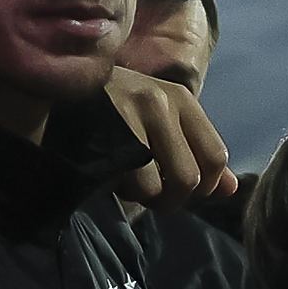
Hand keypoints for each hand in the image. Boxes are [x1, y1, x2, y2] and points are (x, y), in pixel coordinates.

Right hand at [108, 66, 237, 208]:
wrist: (55, 89)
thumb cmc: (111, 112)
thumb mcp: (159, 124)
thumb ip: (196, 154)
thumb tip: (232, 190)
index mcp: (181, 98)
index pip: (216, 156)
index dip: (204, 187)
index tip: (179, 190)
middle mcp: (163, 100)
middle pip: (194, 177)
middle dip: (175, 199)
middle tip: (152, 195)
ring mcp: (134, 113)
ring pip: (168, 184)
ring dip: (151, 199)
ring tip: (132, 186)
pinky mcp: (110, 130)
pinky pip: (137, 183)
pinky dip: (127, 193)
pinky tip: (112, 178)